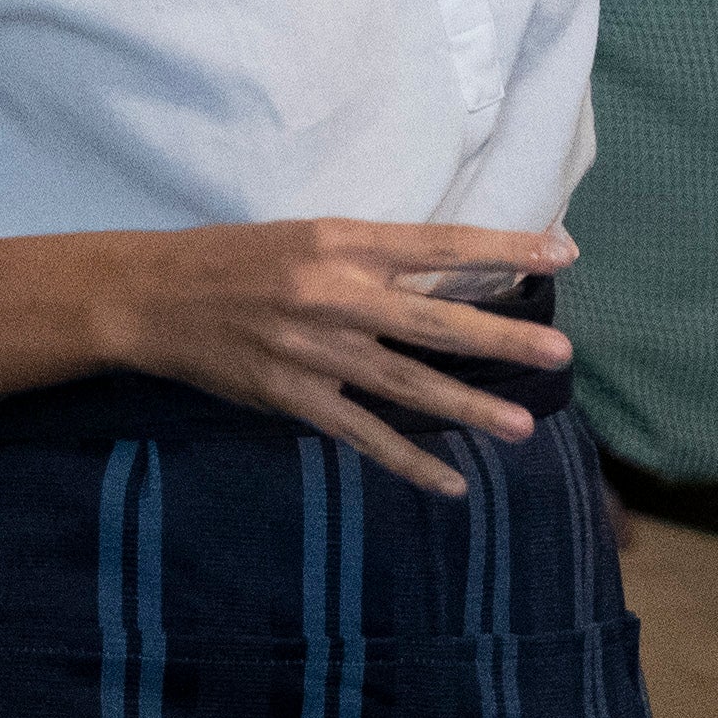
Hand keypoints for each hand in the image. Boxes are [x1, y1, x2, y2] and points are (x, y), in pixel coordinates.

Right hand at [91, 217, 577, 497]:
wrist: (156, 298)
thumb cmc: (241, 257)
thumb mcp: (313, 235)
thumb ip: (377, 256)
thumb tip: (452, 275)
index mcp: (346, 243)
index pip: (441, 244)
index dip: (503, 249)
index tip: (561, 254)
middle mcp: (336, 294)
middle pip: (436, 321)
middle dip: (501, 339)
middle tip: (559, 353)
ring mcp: (316, 352)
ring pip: (408, 384)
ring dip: (468, 409)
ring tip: (522, 427)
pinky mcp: (294, 399)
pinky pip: (362, 434)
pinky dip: (407, 460)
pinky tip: (450, 482)